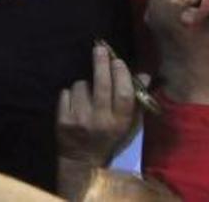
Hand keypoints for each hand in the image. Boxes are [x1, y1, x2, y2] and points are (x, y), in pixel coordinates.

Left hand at [56, 42, 141, 165]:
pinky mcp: (63, 120)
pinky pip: (66, 94)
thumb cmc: (108, 137)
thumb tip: (145, 74)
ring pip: (81, 86)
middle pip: (101, 85)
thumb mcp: (126, 123)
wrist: (82, 159)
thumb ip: (135, 99)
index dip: (121, 75)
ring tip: (87, 97)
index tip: (118, 60)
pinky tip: (74, 104)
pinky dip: (69, 95)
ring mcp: (81, 120)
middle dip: (101, 63)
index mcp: (120, 122)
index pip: (123, 94)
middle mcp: (101, 121)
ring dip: (84, 85)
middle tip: (99, 48)